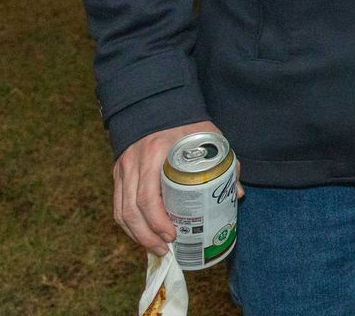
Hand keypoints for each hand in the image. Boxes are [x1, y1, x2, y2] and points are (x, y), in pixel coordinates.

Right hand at [113, 121, 240, 252]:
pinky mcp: (118, 173)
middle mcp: (134, 162)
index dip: (158, 221)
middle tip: (166, 249)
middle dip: (147, 236)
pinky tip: (142, 235)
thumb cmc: (188, 125)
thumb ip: (225, 163)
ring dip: (136, 234)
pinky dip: (128, 224)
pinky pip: (117, 205)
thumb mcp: (210, 138)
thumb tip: (237, 193)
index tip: (173, 235)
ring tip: (155, 248)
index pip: (148, 197)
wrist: (159, 105)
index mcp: (156, 153)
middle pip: (131, 210)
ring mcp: (122, 168)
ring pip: (121, 211)